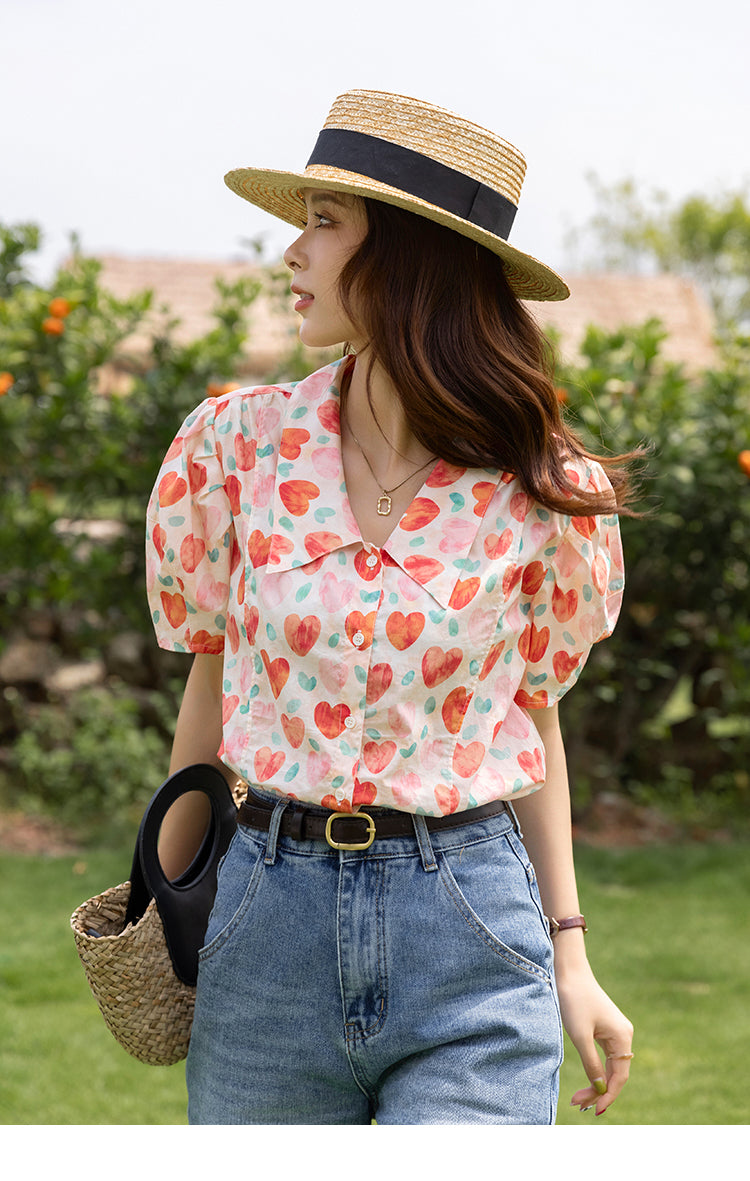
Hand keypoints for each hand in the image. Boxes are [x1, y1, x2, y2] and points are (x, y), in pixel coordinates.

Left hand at [556, 961, 633, 1115]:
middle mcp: (624, 1035)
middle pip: (615, 1073)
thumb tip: (600, 1089)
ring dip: (596, 1083)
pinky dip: (595, 1070)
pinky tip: (587, 1081)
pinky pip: (604, 1056)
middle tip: (578, 1105)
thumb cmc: (574, 1000)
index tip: (594, 1110)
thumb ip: (591, 1064)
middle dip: (598, 1091)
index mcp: (622, 1037)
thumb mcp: (580, 1036)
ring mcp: (615, 1032)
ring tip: (578, 1099)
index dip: (608, 1096)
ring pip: (609, 1066)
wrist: (569, 971)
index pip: (619, 1077)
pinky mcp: (605, 1028)